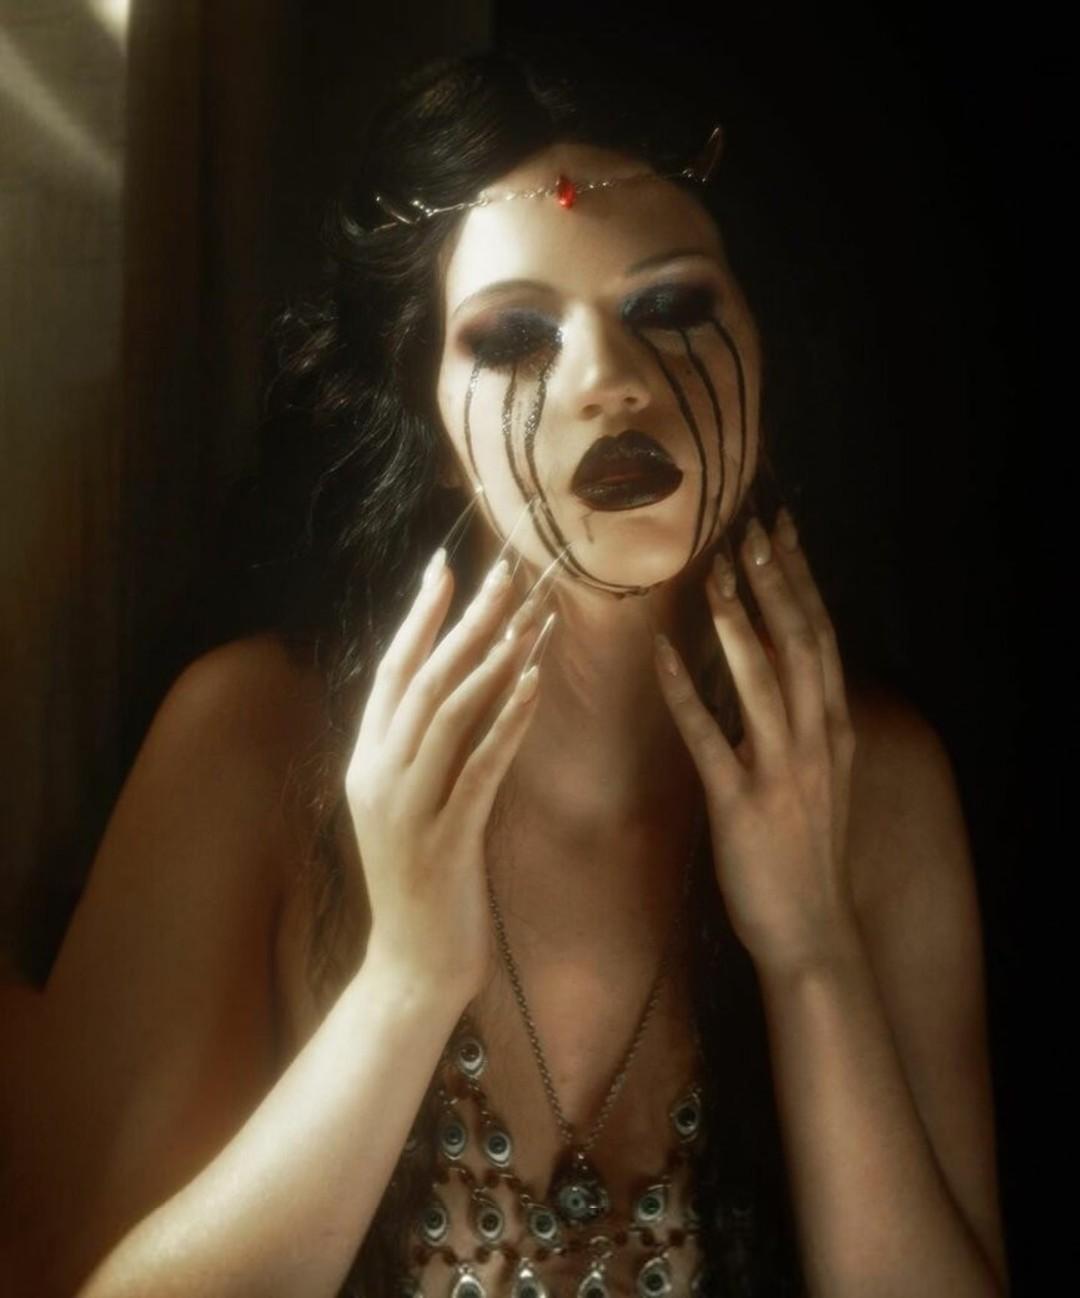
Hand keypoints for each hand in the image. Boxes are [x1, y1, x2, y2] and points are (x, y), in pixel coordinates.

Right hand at [346, 549, 549, 1003]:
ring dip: (492, 658)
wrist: (412, 968)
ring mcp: (407, 810)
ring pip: (448, 714)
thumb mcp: (412, 807)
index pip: (393, 672)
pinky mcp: (445, 842)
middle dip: (467, 620)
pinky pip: (479, 768)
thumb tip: (462, 687)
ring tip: (528, 614)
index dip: (420, 617)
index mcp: (368, 763)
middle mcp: (379, 777)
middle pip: (424, 679)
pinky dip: (505, 721)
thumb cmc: (421, 884)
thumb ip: (425, 752)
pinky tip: (533, 684)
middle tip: (505, 572)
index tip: (447, 567)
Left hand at [654, 510, 857, 977]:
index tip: (780, 531)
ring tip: (713, 575)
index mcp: (835, 730)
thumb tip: (769, 660)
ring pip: (763, 682)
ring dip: (738, 625)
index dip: (800, 581)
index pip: (821, 638)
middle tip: (748, 530)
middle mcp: (816, 741)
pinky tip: (661, 654)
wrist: (813, 933)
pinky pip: (709, 738)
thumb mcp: (819, 777)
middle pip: (800, 645)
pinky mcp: (740, 805)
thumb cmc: (806, 853)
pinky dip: (685, 692)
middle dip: (775, 584)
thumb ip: (801, 719)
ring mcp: (782, 773)